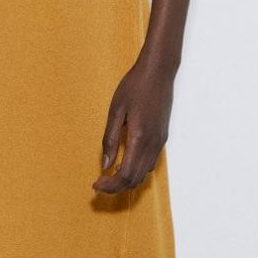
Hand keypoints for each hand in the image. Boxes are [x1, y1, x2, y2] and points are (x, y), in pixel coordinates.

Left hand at [92, 58, 174, 193]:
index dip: (110, 185)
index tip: (96, 185)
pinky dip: (136, 170)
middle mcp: (153, 144)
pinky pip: (150, 162)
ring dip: (127, 180)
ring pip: (144, 173)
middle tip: (99, 184)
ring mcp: (160, 141)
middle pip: (135, 179)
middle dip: (116, 187)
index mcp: (140, 138)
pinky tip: (124, 162)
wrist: (159, 71)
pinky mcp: (162, 137)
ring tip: (109, 176)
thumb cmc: (135, 86)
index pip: (125, 175)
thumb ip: (110, 140)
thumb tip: (105, 165)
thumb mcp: (116, 111)